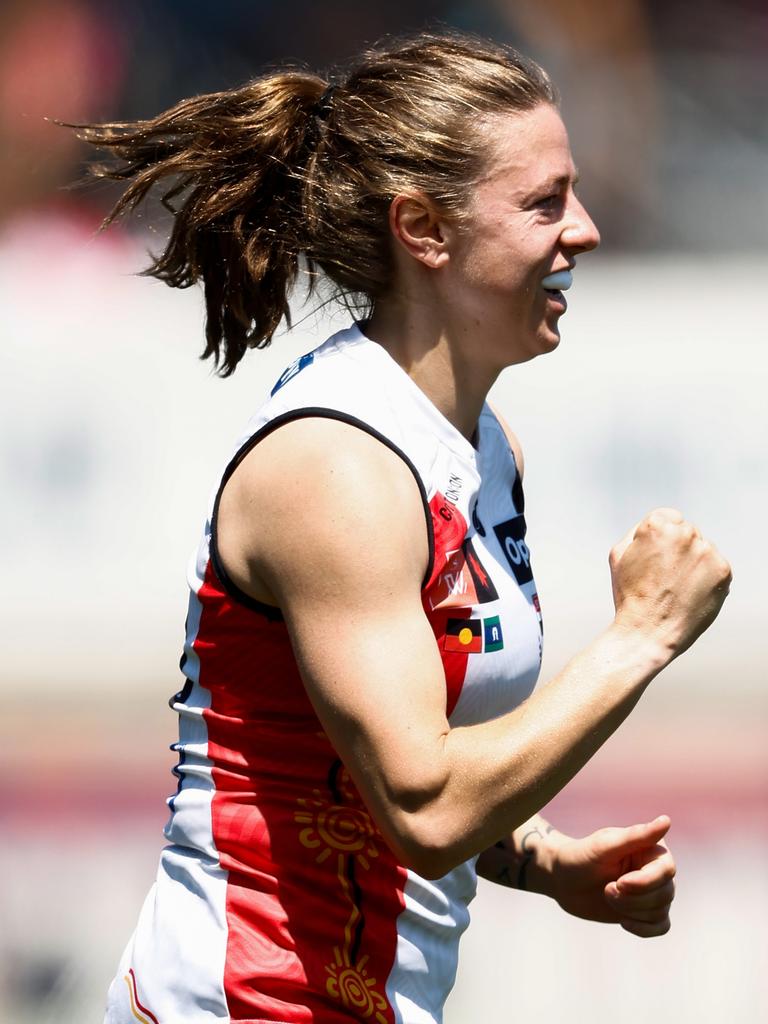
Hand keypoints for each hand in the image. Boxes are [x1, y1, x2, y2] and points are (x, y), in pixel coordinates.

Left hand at [546, 815, 675, 937]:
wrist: (562, 879)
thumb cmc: (581, 856)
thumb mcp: (605, 846)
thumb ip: (636, 836)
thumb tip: (666, 820)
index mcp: (651, 848)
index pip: (666, 870)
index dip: (644, 882)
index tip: (618, 883)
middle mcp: (656, 869)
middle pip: (664, 894)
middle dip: (632, 898)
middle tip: (606, 889)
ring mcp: (652, 891)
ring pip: (660, 911)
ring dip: (630, 910)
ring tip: (607, 895)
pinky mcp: (645, 911)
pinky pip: (660, 927)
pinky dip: (644, 929)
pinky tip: (624, 923)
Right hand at [610, 508, 730, 659]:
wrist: (649, 631)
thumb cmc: (630, 595)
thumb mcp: (619, 556)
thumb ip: (638, 531)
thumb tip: (660, 523)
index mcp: (657, 525)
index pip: (669, 517)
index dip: (660, 539)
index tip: (655, 559)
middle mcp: (685, 533)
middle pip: (687, 532)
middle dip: (678, 550)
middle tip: (664, 576)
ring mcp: (706, 552)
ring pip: (702, 549)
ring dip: (693, 562)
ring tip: (677, 587)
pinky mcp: (722, 570)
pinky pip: (716, 566)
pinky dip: (706, 578)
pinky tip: (690, 593)